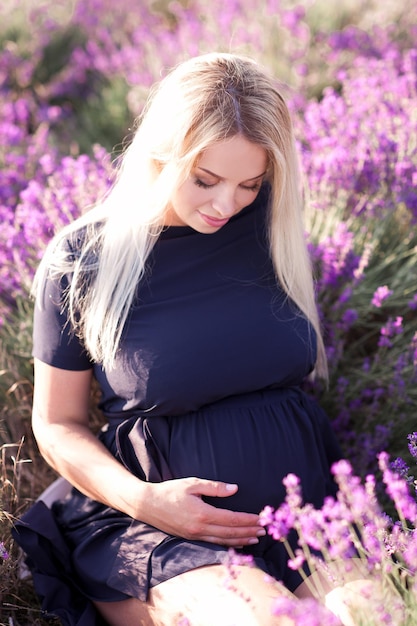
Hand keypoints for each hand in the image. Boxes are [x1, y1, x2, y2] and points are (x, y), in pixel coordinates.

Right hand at [138, 477, 264, 546]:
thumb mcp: (192, 483)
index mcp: (202, 514)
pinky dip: (227, 543)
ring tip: (255, 538)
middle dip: (249, 532)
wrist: (147, 504)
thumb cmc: (170, 490)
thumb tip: (235, 489)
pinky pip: (213, 543)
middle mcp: (200, 528)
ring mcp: (194, 536)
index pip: (232, 519)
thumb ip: (215, 487)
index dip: (248, 520)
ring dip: (241, 540)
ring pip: (223, 541)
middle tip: (264, 530)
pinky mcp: (190, 538)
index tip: (261, 519)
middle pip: (230, 533)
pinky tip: (235, 542)